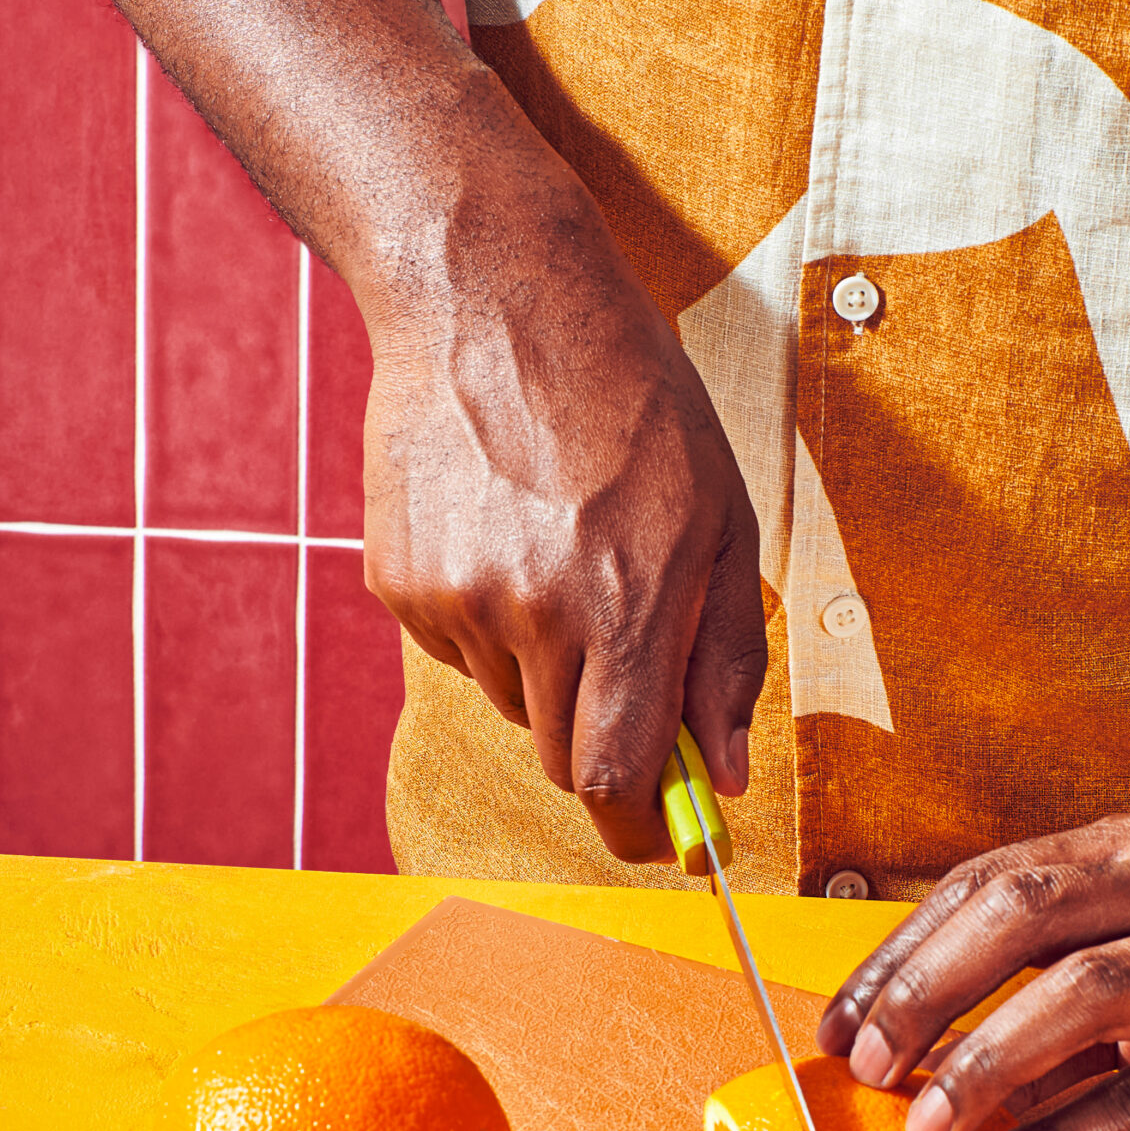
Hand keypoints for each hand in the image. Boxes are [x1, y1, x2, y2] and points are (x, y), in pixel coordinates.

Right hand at [360, 104, 764, 862]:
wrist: (492, 294)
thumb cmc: (629, 400)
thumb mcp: (718, 520)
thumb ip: (724, 661)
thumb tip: (730, 778)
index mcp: (622, 606)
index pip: (616, 778)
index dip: (640, 826)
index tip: (659, 836)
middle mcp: (530, 614)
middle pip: (561, 757)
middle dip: (600, 734)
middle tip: (620, 651)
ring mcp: (453, 599)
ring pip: (511, 704)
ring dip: (544, 668)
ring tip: (559, 555)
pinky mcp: (398, 580)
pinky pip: (458, 653)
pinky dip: (488, 624)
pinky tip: (503, 534)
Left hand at [815, 812, 1129, 1130]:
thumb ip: (1052, 965)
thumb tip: (919, 1039)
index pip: (988, 882)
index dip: (901, 953)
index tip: (842, 1023)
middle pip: (1020, 915)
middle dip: (923, 991)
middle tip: (866, 1068)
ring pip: (1080, 997)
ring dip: (980, 1065)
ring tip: (922, 1129)